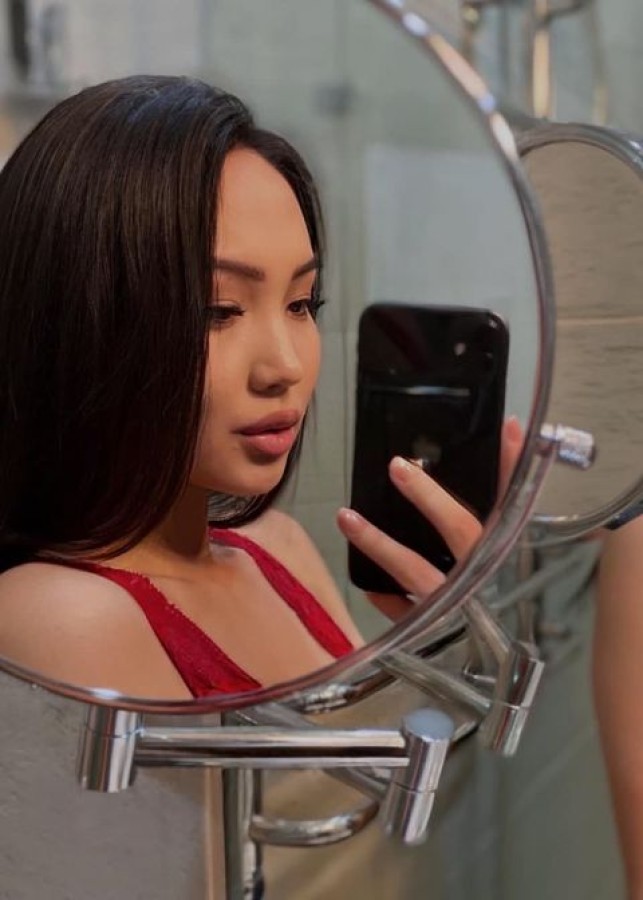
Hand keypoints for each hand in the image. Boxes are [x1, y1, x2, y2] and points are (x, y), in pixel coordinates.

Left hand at [337, 416, 523, 621]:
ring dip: (379, 542)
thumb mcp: (509, 562)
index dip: (511, 465)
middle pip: (462, 530)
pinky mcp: (434, 634)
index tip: (505, 426)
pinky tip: (367, 584)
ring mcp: (459, 608)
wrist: (504, 685)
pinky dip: (384, 597)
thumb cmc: (503, 615)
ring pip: (416, 571)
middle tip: (397, 467)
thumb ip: (499, 514)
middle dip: (429, 497)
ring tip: (346, 516)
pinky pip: (403, 613)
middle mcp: (488, 580)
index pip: (513, 503)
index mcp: (509, 557)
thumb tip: (502, 450)